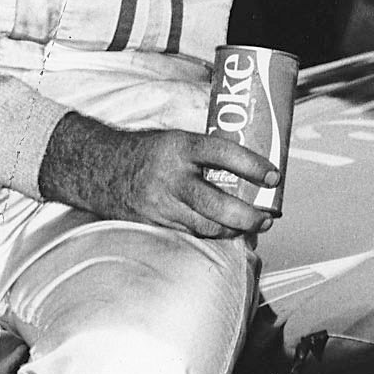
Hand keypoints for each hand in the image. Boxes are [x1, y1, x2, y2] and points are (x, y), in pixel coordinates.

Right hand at [39, 117, 275, 238]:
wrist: (99, 169)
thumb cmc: (146, 152)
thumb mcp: (175, 139)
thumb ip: (206, 153)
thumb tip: (250, 166)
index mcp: (179, 147)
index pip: (223, 154)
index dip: (252, 166)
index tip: (274, 176)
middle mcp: (170, 177)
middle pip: (216, 204)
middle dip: (248, 216)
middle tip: (266, 218)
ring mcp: (161, 204)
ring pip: (206, 226)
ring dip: (233, 230)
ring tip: (252, 226)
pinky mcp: (155, 223)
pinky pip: (190, 233)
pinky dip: (212, 234)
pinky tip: (226, 232)